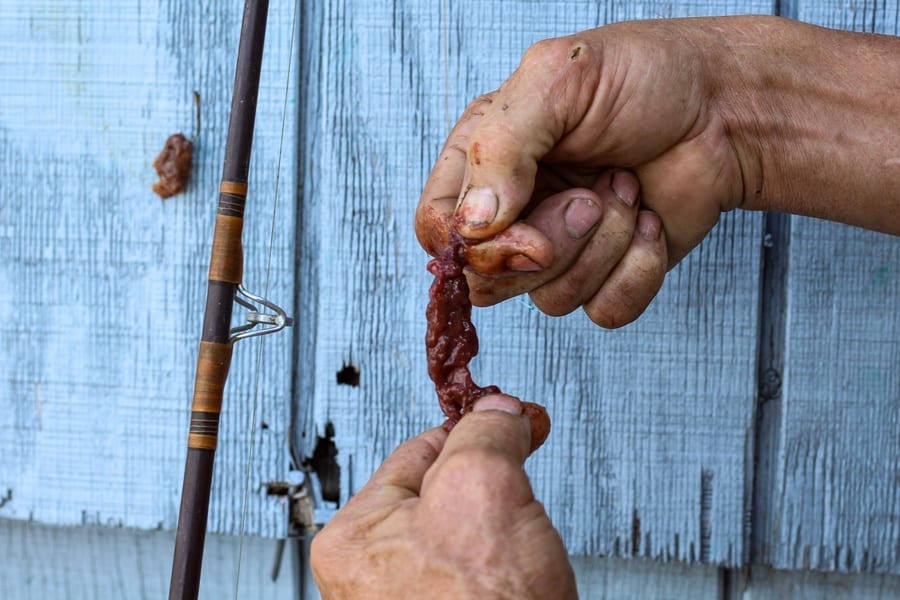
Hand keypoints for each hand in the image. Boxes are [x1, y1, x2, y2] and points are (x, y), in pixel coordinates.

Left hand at [310, 394, 575, 599]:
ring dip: (505, 530)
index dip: (473, 430)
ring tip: (524, 554)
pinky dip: (509, 569)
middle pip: (443, 494)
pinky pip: (481, 577)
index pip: (417, 451)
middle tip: (524, 485)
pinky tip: (524, 583)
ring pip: (469, 536)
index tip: (511, 417)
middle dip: (492, 486)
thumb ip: (486, 435)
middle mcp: (371, 577)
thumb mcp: (484, 489)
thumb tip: (497, 411)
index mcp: (354, 537)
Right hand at [415, 16, 899, 326]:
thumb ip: (501, 148)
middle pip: (490, 280)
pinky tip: (649, 223)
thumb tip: (474, 224)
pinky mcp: (606, 274)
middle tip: (593, 193)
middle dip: (554, 244)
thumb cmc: (644, 77)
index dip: (475, 248)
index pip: (440, 230)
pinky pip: (602, 311)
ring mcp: (559, 247)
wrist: (727, 106)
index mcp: (484, 162)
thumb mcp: (558, 80)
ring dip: (603, 246)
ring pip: (549, 299)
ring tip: (626, 190)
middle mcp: (516, 210)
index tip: (527, 232)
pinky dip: (637, 270)